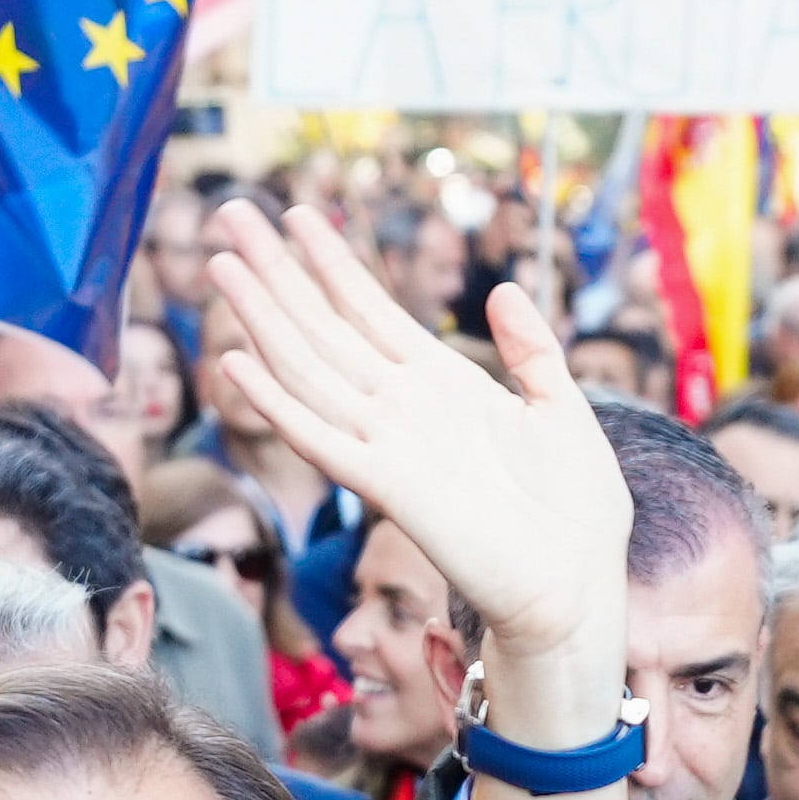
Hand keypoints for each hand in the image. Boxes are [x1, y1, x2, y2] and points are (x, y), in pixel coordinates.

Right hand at [202, 203, 629, 679]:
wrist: (575, 587)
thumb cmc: (576, 514)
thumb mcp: (562, 411)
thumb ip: (532, 352)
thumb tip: (504, 289)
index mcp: (445, 385)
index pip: (372, 310)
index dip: (333, 262)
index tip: (297, 212)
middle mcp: (405, 409)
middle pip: (326, 327)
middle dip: (279, 271)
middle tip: (230, 213)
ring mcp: (390, 445)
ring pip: (310, 368)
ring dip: (263, 318)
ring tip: (222, 264)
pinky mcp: (387, 487)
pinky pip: (319, 439)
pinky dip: (277, 404)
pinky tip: (236, 363)